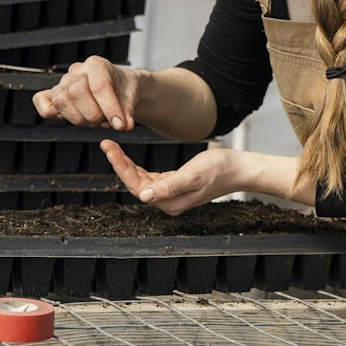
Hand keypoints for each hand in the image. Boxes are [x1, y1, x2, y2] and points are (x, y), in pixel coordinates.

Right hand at [32, 56, 138, 130]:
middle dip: (93, 115)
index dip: (110, 108)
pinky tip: (74, 117)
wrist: (119, 87)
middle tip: (105, 122)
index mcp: (97, 65)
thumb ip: (127, 112)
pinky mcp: (53, 95)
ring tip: (94, 121)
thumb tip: (123, 125)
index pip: (99, 86)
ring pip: (61, 101)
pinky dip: (51, 114)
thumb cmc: (122, 89)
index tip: (119, 124)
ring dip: (79, 119)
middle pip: (76, 92)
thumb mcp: (131, 97)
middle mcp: (77, 71)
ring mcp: (63, 82)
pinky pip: (42, 103)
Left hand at [101, 141, 244, 214]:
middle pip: (135, 184)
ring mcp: (170, 195)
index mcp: (170, 202)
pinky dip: (138, 168)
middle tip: (106, 144)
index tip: (110, 149)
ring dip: (126, 165)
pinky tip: (129, 158)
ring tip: (112, 147)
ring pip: (140, 181)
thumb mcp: (194, 174)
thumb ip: (169, 186)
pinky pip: (149, 178)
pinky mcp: (174, 186)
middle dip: (119, 164)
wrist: (238, 169)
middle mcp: (168, 202)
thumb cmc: (219, 169)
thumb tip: (144, 196)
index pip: (137, 186)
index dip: (121, 168)